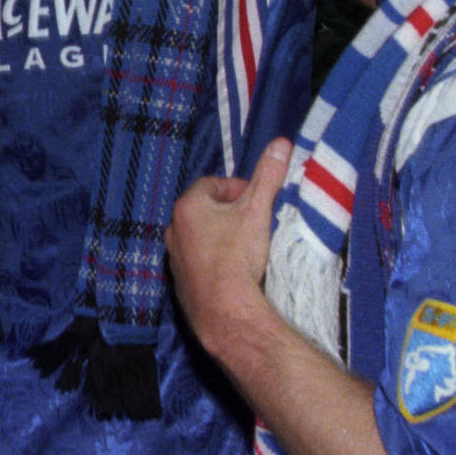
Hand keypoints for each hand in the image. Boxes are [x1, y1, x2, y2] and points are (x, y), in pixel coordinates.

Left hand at [169, 136, 291, 355]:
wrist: (225, 311)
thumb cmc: (239, 255)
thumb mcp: (257, 210)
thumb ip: (268, 175)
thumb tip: (281, 143)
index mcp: (188, 206)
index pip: (213, 184)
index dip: (238, 188)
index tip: (257, 201)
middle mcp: (174, 229)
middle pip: (205, 209)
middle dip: (229, 211)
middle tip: (254, 221)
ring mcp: (174, 257)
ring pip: (200, 236)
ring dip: (219, 235)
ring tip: (245, 246)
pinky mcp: (180, 282)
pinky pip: (197, 261)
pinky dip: (212, 260)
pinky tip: (232, 270)